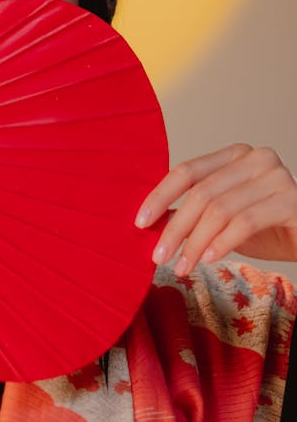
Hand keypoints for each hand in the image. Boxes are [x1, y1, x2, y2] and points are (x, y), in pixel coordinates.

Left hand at [134, 144, 296, 275]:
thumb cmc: (268, 228)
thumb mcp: (224, 218)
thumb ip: (193, 213)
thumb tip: (151, 222)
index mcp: (234, 155)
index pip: (187, 171)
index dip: (160, 196)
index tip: (140, 222)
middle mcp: (255, 158)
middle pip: (201, 193)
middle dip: (175, 228)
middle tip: (158, 256)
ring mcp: (275, 177)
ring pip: (220, 210)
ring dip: (195, 243)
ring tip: (182, 266)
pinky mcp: (290, 200)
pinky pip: (245, 222)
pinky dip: (222, 243)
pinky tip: (210, 259)